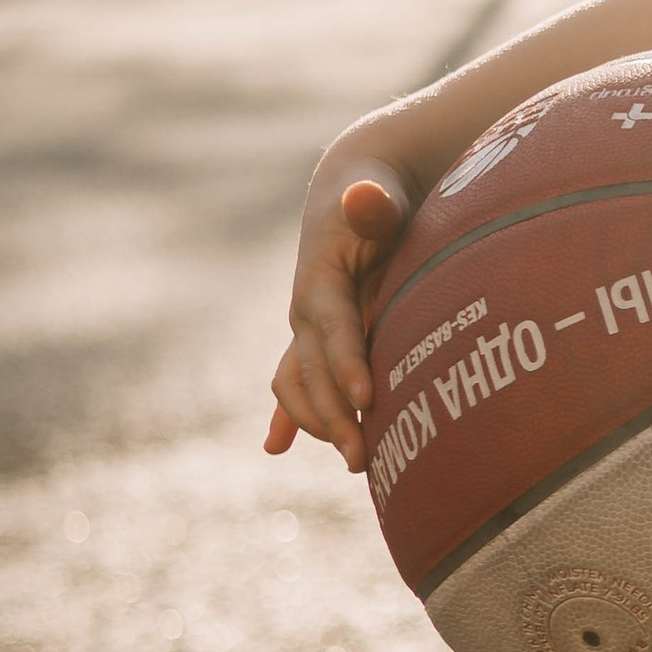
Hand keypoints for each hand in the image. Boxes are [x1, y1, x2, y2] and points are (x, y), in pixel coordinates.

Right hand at [265, 167, 411, 469]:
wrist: (353, 190)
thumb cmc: (375, 195)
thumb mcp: (376, 194)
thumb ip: (372, 203)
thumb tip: (364, 198)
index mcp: (319, 280)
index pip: (333, 329)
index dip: (347, 364)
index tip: (368, 399)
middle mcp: (307, 312)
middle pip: (314, 372)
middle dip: (336, 416)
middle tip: (365, 458)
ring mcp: (308, 330)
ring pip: (301, 386)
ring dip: (320, 424)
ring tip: (356, 461)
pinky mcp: (318, 340)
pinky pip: (296, 384)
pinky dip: (286, 416)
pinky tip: (275, 447)